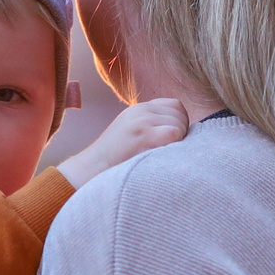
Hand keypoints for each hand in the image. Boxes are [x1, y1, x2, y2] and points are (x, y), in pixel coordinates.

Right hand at [59, 98, 188, 187]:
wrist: (92, 169)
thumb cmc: (114, 159)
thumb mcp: (131, 133)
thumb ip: (151, 126)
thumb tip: (180, 132)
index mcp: (139, 109)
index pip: (175, 106)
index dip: (179, 122)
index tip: (172, 140)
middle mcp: (141, 110)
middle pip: (180, 114)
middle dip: (182, 133)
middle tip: (169, 151)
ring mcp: (141, 120)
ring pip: (179, 125)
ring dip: (178, 142)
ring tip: (163, 155)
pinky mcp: (143, 134)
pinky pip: (174, 133)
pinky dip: (174, 146)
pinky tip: (161, 157)